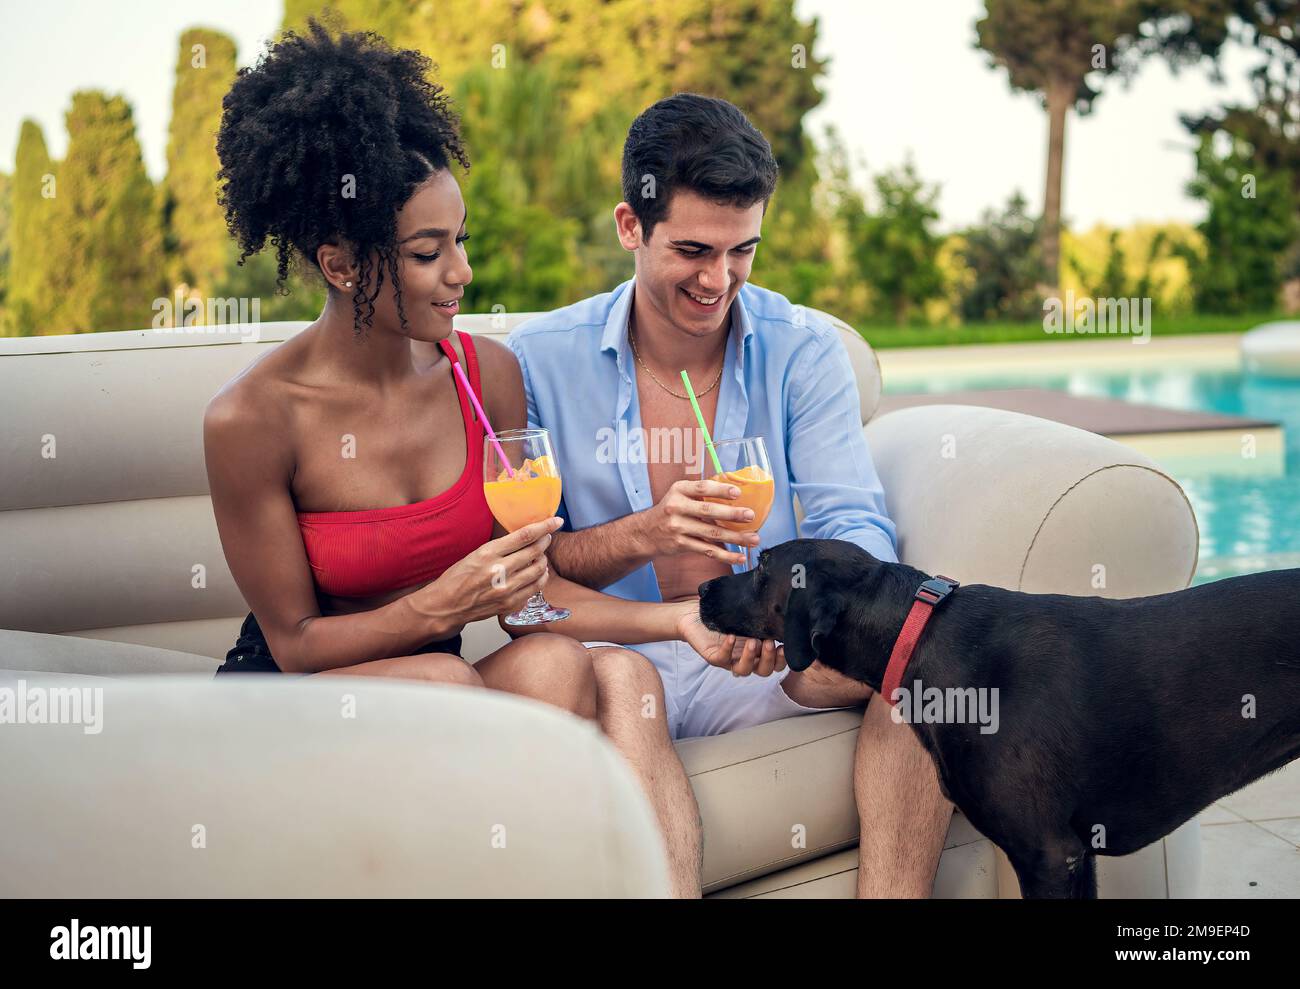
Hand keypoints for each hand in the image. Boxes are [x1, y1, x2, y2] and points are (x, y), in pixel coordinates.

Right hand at [411, 517, 561, 632]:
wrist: (447, 605)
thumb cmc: (458, 578)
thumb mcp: (476, 554)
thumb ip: (501, 547)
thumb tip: (526, 537)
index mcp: (488, 553)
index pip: (525, 535)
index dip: (544, 526)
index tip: (555, 521)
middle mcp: (499, 571)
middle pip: (535, 551)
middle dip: (545, 542)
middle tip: (547, 538)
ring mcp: (506, 590)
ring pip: (539, 570)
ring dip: (543, 560)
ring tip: (539, 556)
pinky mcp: (510, 604)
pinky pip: (535, 588)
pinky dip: (540, 578)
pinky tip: (537, 574)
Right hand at [641, 479, 758, 565]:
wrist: (646, 533)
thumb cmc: (670, 510)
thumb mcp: (679, 494)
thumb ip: (700, 493)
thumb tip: (734, 490)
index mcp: (679, 490)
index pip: (701, 488)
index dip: (720, 490)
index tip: (737, 493)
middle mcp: (677, 508)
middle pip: (708, 511)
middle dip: (732, 514)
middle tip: (750, 516)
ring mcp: (678, 528)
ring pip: (711, 534)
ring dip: (735, 538)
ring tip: (753, 538)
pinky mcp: (681, 544)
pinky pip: (707, 551)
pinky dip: (725, 555)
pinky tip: (739, 557)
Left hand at [675, 603, 784, 676]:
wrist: (695, 614)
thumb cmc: (724, 614)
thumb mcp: (746, 615)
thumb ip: (762, 617)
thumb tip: (782, 606)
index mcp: (757, 651)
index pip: (775, 664)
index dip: (782, 660)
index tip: (786, 646)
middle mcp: (745, 658)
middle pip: (763, 671)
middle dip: (769, 660)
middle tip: (769, 643)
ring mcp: (729, 660)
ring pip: (744, 670)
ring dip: (750, 658)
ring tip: (752, 642)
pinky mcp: (713, 657)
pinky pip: (722, 658)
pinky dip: (728, 649)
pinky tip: (731, 637)